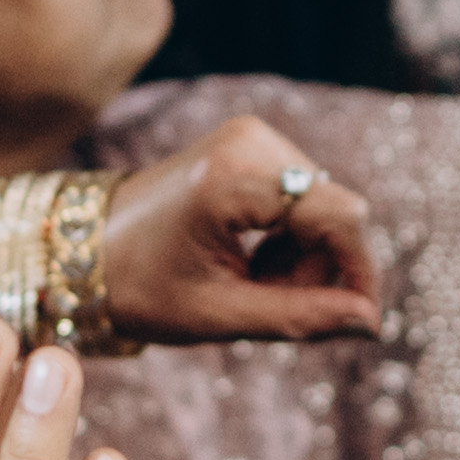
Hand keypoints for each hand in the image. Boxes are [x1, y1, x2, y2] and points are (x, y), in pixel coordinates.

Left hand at [89, 114, 388, 344]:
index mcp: (232, 178)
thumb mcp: (222, 314)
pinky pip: (303, 197)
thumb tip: (371, 323)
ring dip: (304, 258)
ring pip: (324, 207)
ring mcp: (250, 136)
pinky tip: (252, 260)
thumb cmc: (142, 286)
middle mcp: (249, 141)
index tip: (361, 320)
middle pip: (335, 212)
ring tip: (253, 285)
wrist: (87, 248)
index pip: (338, 215)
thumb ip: (301, 318)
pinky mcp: (250, 145)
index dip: (359, 269)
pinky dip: (290, 239)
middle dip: (319, 269)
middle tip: (271, 304)